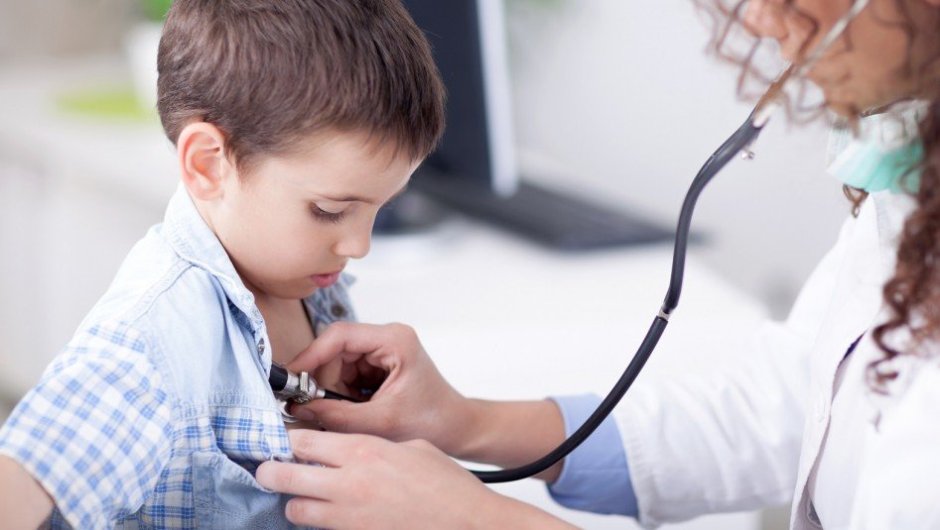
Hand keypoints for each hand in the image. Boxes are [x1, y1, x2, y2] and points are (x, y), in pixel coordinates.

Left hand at [255, 430, 573, 528]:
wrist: (467, 522)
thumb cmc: (447, 485)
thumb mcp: (411, 447)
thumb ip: (373, 446)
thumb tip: (351, 447)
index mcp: (363, 451)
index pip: (303, 440)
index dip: (288, 437)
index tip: (285, 437)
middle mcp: (348, 483)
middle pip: (284, 474)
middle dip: (270, 469)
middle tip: (268, 468)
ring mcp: (349, 515)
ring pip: (295, 509)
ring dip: (294, 500)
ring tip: (302, 495)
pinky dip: (317, 522)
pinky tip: (326, 514)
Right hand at [287, 322, 477, 455]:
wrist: (455, 428)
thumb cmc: (431, 421)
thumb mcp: (380, 422)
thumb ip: (337, 415)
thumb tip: (298, 408)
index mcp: (395, 340)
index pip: (340, 335)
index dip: (311, 355)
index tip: (291, 378)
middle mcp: (387, 338)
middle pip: (335, 350)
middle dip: (322, 380)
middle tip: (312, 407)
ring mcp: (382, 350)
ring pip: (336, 364)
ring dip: (332, 390)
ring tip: (347, 414)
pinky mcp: (378, 364)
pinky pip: (345, 374)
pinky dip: (342, 394)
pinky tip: (355, 411)